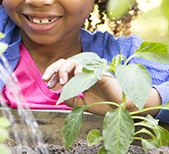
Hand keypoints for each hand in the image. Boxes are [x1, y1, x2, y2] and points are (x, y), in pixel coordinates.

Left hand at [42, 58, 161, 115]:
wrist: (122, 107)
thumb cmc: (105, 103)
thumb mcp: (84, 103)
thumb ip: (72, 100)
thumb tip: (60, 96)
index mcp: (78, 76)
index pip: (62, 70)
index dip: (53, 75)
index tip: (48, 84)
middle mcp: (83, 71)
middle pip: (64, 62)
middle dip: (53, 69)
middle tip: (46, 79)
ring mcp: (91, 71)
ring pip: (73, 62)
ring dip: (64, 70)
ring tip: (61, 81)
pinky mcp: (100, 73)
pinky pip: (87, 68)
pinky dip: (79, 71)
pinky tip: (74, 78)